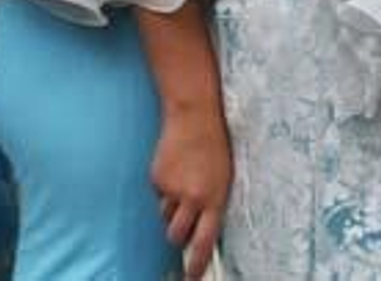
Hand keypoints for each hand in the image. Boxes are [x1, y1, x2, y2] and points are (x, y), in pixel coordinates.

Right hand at [152, 102, 232, 279]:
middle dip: (176, 236)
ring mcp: (172, 189)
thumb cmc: (215, 146)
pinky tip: (174, 168)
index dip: (196, 264)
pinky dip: (164, 188)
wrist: (194, 116)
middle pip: (175, 235)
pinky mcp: (156, 179)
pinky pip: (158, 195)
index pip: (204, 242)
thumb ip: (212, 203)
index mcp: (215, 199)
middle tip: (181, 225)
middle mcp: (192, 198)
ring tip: (182, 183)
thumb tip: (203, 227)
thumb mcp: (224, 178)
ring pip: (165, 216)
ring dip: (171, 209)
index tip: (192, 278)